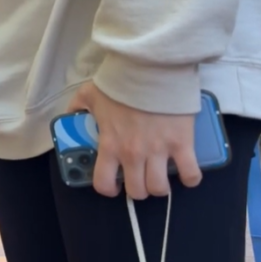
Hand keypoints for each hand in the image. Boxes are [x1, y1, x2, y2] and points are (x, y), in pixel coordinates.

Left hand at [68, 81, 199, 199]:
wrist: (150, 70)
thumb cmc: (120, 84)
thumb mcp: (89, 95)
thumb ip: (77, 108)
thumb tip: (70, 115)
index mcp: (110, 145)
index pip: (103, 182)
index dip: (108, 188)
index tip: (114, 186)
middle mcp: (133, 154)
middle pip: (137, 191)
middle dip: (138, 190)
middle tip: (140, 179)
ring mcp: (159, 151)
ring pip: (160, 188)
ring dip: (160, 186)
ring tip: (161, 177)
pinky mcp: (182, 144)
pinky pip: (191, 173)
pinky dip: (190, 178)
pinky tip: (187, 174)